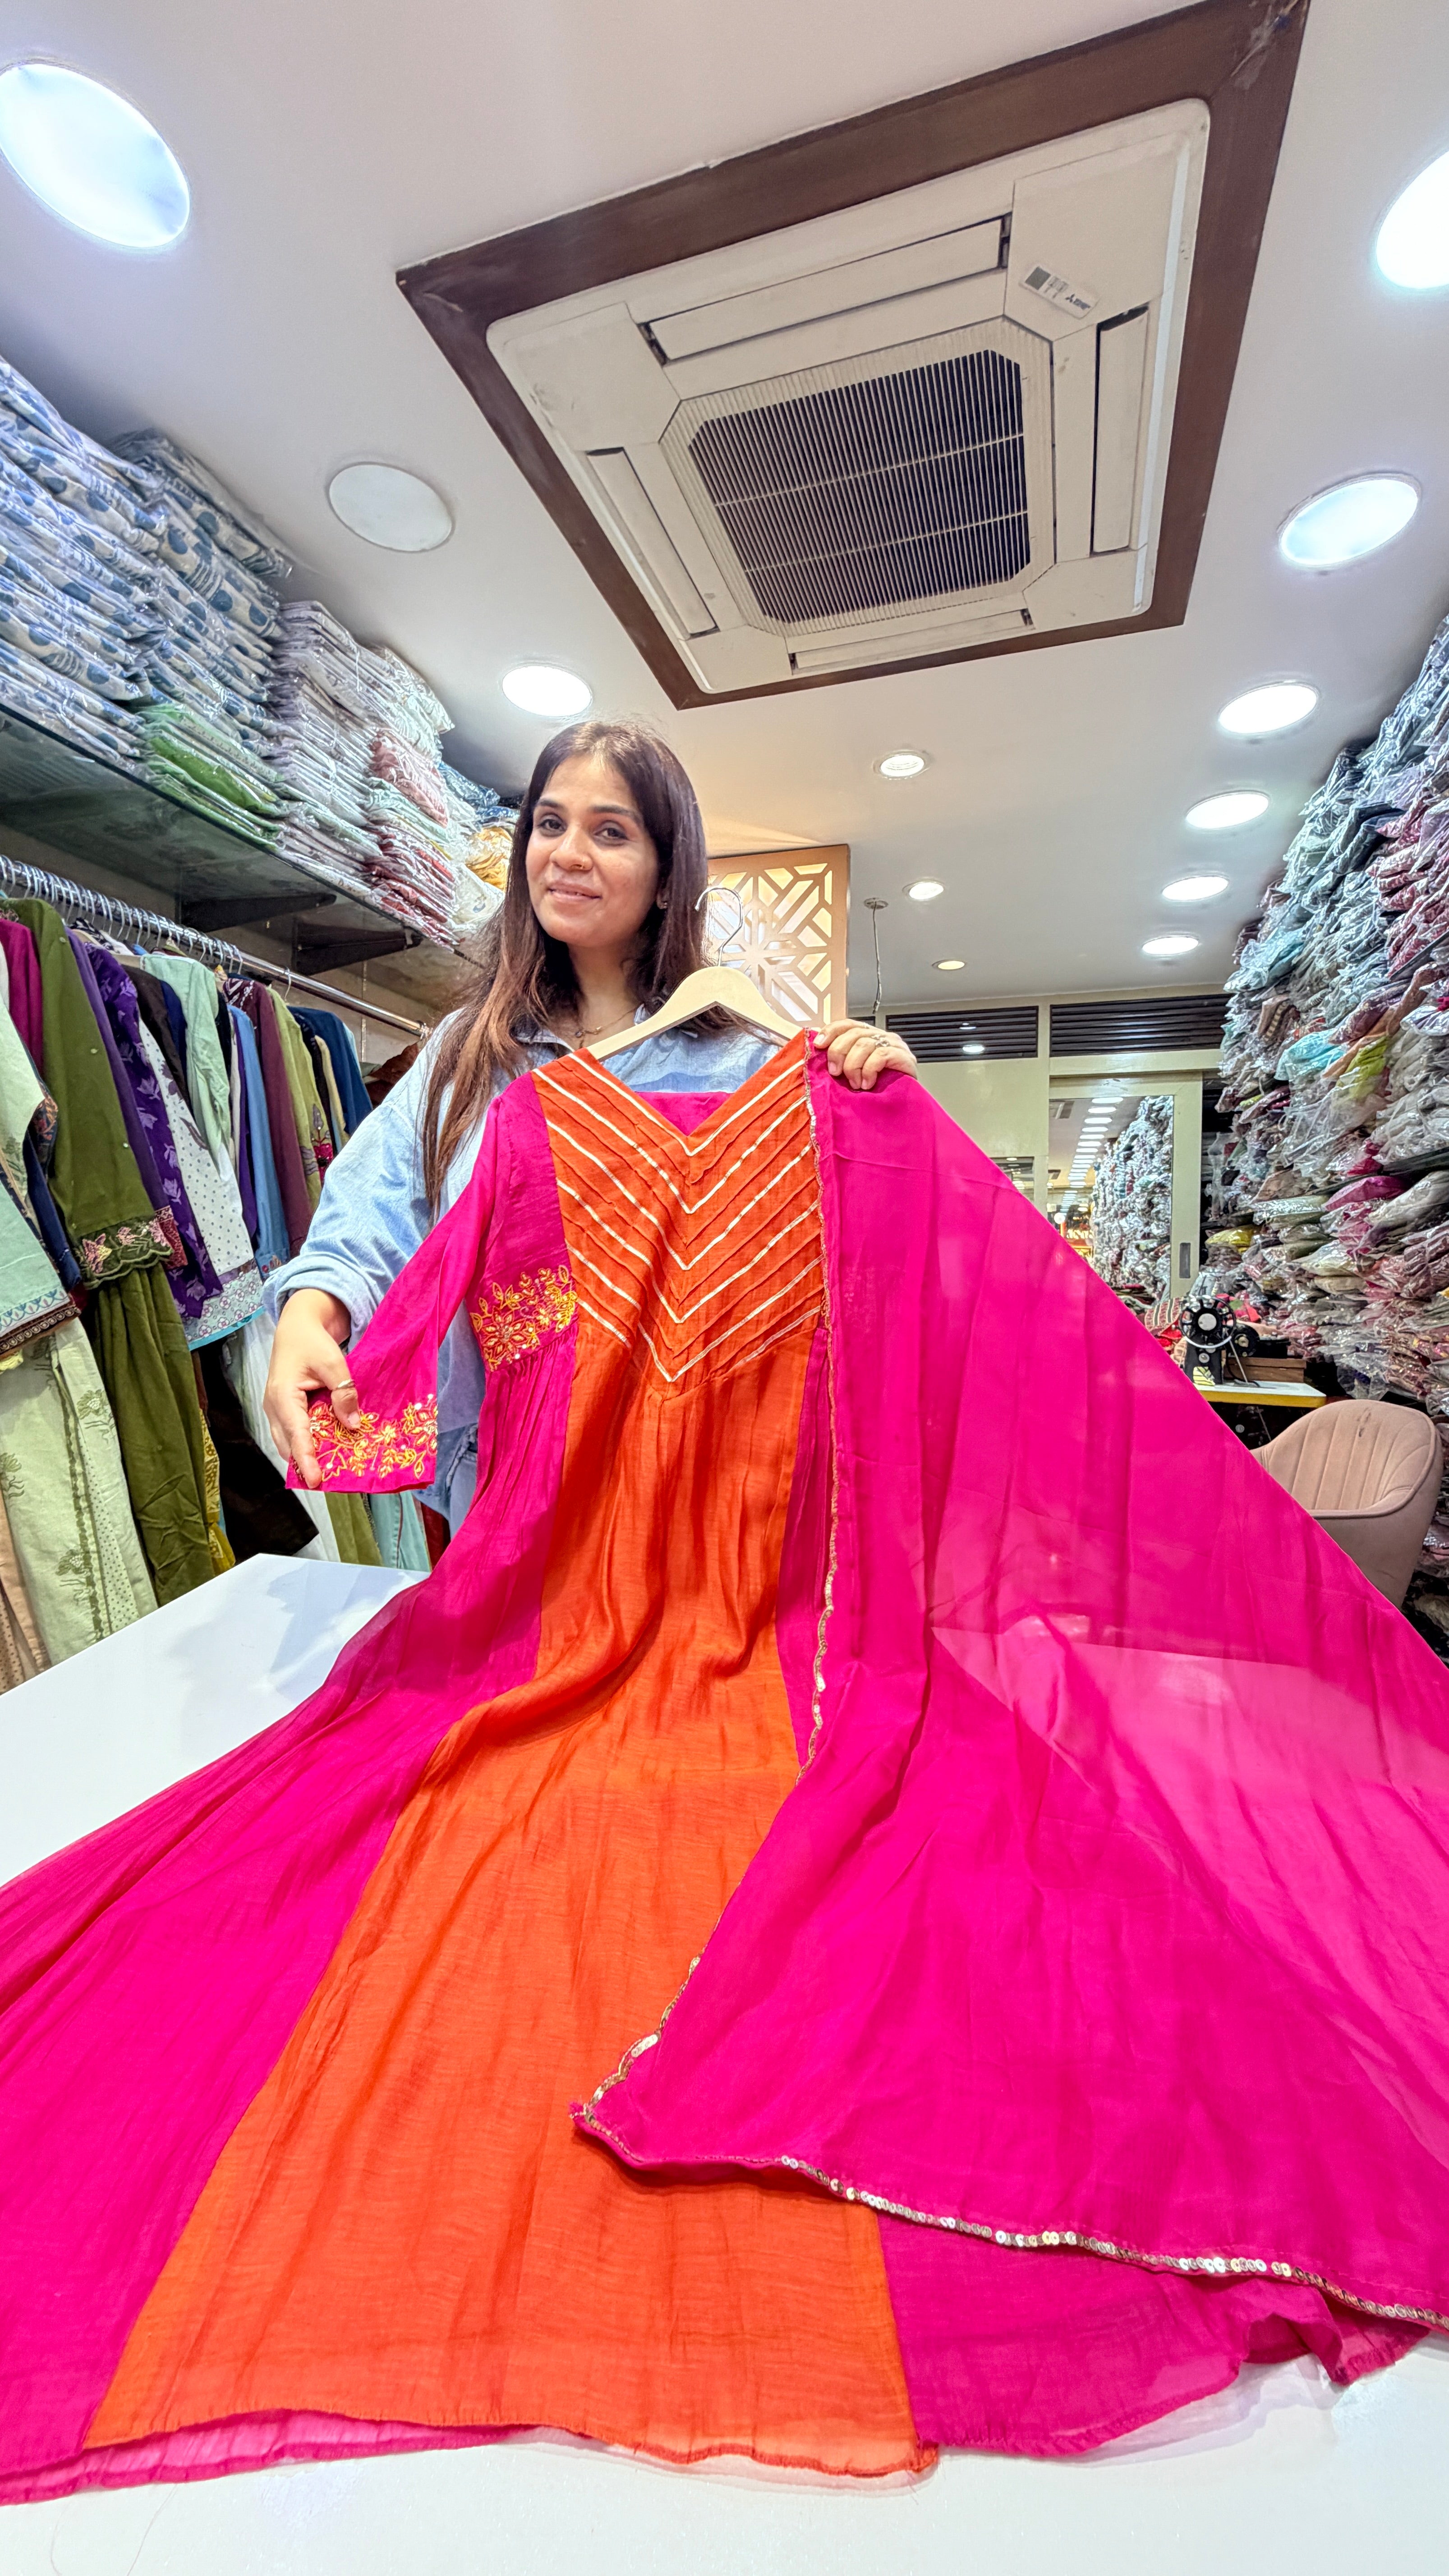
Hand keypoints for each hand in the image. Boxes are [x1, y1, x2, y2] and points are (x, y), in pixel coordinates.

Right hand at [263, 1288, 358, 1489]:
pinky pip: (293, 1433)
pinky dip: (306, 1443)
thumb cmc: (312, 1342)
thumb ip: (342, 1392)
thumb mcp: (333, 1363)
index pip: (297, 1434)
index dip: (307, 1459)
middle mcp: (274, 1407)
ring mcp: (276, 1410)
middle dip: (306, 1464)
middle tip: (329, 1481)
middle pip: (288, 1445)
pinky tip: (325, 1449)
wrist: (297, 1326)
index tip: (317, 1480)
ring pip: (288, 1442)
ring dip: (306, 1455)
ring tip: (329, 1470)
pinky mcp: (283, 1410)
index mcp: (283, 1396)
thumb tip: (352, 1424)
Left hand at [810, 1020, 917, 1090]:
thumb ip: (840, 1060)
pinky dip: (869, 1070)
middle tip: (836, 1073)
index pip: (847, 1024)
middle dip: (839, 1053)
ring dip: (854, 1066)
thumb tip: (817, 1051)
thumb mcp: (852, 1073)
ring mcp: (895, 1046)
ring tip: (855, 1083)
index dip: (831, 1031)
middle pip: (854, 1033)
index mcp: (868, 1037)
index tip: (819, 1045)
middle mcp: (882, 1037)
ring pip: (865, 1044)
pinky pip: (880, 1055)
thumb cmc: (875, 1091)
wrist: (903, 1108)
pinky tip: (867, 1083)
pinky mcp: (905, 1058)